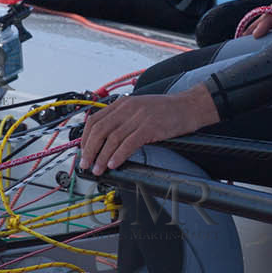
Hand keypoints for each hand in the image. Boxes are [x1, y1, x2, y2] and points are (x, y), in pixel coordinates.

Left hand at [79, 87, 218, 173]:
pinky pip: (129, 143)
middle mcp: (128, 108)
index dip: (86, 138)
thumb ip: (123, 118)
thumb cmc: (166, 110)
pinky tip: (114, 164)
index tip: (83, 151)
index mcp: (123, 103)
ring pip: (112, 138)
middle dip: (89, 150)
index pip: (95, 120)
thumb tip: (107, 138)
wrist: (188, 106)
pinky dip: (118, 155)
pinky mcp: (150, 127)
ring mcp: (139, 117)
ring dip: (102, 157)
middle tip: (86, 164)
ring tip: (98, 169)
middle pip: (100, 130)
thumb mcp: (139, 108)